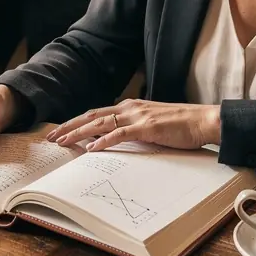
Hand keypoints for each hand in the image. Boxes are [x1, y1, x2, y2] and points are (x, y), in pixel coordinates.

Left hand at [47, 100, 221, 152]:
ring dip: (79, 133)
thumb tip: (115, 139)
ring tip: (63, 142)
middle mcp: (130, 107)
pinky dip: (103, 141)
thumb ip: (133, 128)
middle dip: (70, 126)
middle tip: (52, 136)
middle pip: (92, 115)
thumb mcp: (152, 124)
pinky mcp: (147, 127)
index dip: (77, 122)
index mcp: (130, 106)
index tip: (61, 131)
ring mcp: (138, 116)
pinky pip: (120, 134)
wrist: (203, 120)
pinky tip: (91, 149)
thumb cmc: (180, 125)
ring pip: (100, 123)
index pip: (97, 113)